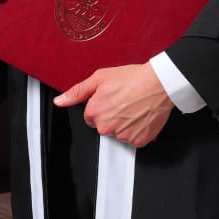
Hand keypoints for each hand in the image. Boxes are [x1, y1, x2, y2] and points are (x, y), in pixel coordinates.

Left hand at [54, 63, 172, 147]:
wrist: (159, 83)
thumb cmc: (132, 78)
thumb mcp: (100, 77)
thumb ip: (77, 91)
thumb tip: (59, 101)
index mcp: (95, 112)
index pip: (90, 116)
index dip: (100, 105)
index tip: (111, 98)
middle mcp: (106, 127)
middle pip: (102, 126)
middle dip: (110, 116)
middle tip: (123, 101)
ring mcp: (123, 136)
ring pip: (118, 133)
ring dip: (123, 124)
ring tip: (134, 107)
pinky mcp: (138, 141)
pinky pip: (133, 139)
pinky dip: (136, 130)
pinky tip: (141, 116)